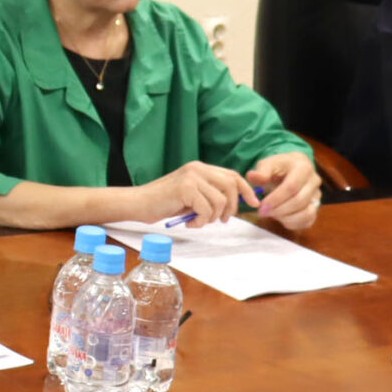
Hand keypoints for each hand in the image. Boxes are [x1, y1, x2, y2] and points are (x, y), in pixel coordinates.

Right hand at [131, 161, 258, 227]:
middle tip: (221, 220)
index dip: (246, 190)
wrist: (138, 203)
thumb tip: (233, 204)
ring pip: (220, 201)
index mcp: (200, 168)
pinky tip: (189, 223)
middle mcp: (197, 169)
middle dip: (231, 207)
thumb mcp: (190, 195)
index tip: (254, 203)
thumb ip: (208, 194)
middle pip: (231, 186)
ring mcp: (191, 177)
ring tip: (197, 221)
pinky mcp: (185, 188)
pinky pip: (206, 209)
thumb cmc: (163, 203)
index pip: (232, 175)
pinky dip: (201, 221)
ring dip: (212, 218)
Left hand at [246, 150, 322, 230]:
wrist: (292, 168)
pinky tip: (280, 218)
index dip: (275, 199)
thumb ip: (260, 171)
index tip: (261, 206)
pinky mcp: (316, 207)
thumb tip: (252, 176)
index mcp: (303, 167)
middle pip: (299, 201)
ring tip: (271, 214)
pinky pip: (308, 220)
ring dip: (286, 218)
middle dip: (279, 210)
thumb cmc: (278, 167)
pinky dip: (293, 223)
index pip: (291, 187)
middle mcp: (314, 181)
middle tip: (262, 212)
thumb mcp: (267, 164)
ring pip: (306, 213)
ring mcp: (317, 195)